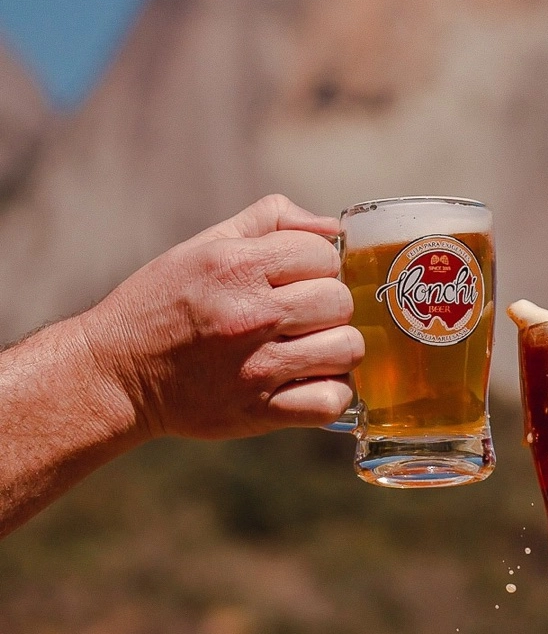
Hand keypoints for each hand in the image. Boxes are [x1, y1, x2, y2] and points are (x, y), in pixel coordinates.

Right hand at [77, 195, 363, 439]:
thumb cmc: (164, 303)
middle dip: (329, 304)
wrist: (115, 374)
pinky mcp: (259, 412)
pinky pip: (331, 401)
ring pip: (346, 349)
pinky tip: (311, 380)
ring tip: (312, 346)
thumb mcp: (206, 245)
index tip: (301, 276)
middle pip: (339, 301)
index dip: (319, 263)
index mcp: (237, 267)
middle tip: (305, 314)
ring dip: (337, 347)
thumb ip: (272, 221)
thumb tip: (332, 227)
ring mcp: (257, 368)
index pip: (324, 254)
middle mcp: (251, 315)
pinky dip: (332, 392)